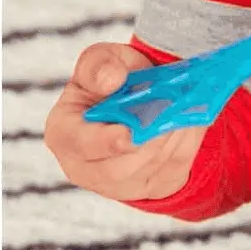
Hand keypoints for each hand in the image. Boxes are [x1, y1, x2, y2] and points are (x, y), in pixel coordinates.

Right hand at [44, 42, 208, 202]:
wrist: (139, 97)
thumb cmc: (113, 80)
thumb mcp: (101, 60)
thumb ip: (99, 65)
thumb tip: (110, 80)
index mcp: (64, 134)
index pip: (82, 145)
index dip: (108, 141)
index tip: (132, 132)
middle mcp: (83, 167)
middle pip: (119, 169)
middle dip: (149, 142)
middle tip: (171, 115)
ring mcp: (115, 185)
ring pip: (149, 171)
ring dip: (170, 142)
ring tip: (182, 112)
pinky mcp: (146, 188)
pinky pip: (170, 173)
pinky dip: (184, 147)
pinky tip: (186, 123)